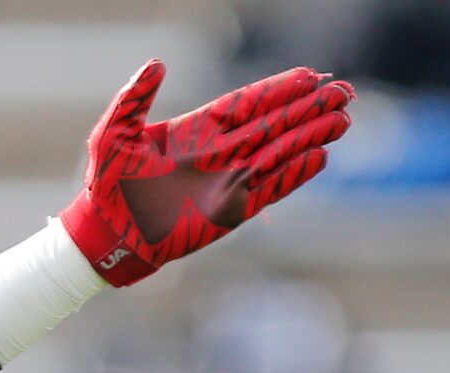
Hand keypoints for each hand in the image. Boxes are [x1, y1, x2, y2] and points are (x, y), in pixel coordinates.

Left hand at [61, 61, 352, 285]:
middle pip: (274, 125)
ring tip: (343, 120)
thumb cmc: (105, 183)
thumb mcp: (113, 133)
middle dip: (308, 109)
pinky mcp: (228, 212)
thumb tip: (156, 62)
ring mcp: (227, 182)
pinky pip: (268, 191)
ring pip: (279, 154)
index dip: (280, 89)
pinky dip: (292, 176)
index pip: (249, 104)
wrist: (104, 233)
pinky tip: (319, 158)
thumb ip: (134, 97)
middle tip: (344, 92)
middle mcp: (220, 153)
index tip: (310, 75)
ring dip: (310, 138)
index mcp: (198, 130)